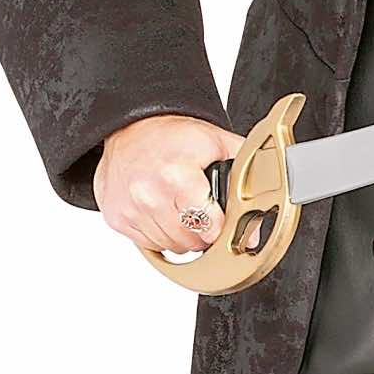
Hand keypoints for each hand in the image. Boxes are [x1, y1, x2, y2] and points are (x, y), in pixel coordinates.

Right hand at [93, 113, 243, 254]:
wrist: (131, 126)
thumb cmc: (174, 136)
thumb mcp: (219, 144)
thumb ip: (245, 177)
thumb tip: (257, 219)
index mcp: (177, 176)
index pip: (209, 229)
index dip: (220, 226)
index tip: (220, 218)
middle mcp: (149, 195)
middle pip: (191, 242)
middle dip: (202, 231)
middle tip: (202, 209)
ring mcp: (130, 209)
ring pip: (170, 247)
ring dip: (181, 234)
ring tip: (181, 206)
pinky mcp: (116, 217)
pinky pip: (149, 244)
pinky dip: (159, 234)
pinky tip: (162, 209)